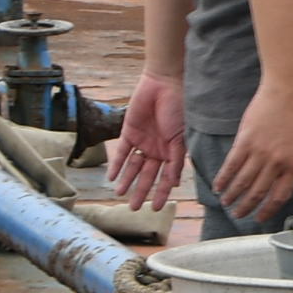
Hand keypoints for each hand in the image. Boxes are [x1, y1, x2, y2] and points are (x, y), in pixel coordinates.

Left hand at [111, 70, 186, 212]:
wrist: (163, 84)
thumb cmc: (179, 108)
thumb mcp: (181, 138)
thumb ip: (176, 160)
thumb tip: (174, 183)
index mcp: (173, 152)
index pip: (166, 178)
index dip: (163, 193)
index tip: (158, 208)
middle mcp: (157, 150)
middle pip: (147, 175)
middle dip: (142, 191)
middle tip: (134, 208)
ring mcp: (143, 142)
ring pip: (133, 167)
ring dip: (127, 181)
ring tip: (121, 194)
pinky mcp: (129, 132)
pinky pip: (121, 152)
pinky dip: (116, 165)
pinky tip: (112, 177)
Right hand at [219, 80, 292, 227]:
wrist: (288, 93)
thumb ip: (291, 167)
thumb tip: (280, 187)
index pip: (280, 196)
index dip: (268, 210)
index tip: (259, 218)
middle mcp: (277, 162)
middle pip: (258, 192)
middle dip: (246, 207)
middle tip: (238, 215)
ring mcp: (260, 152)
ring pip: (242, 182)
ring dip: (232, 196)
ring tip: (226, 203)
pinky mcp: (245, 142)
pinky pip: (231, 166)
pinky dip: (223, 179)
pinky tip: (218, 186)